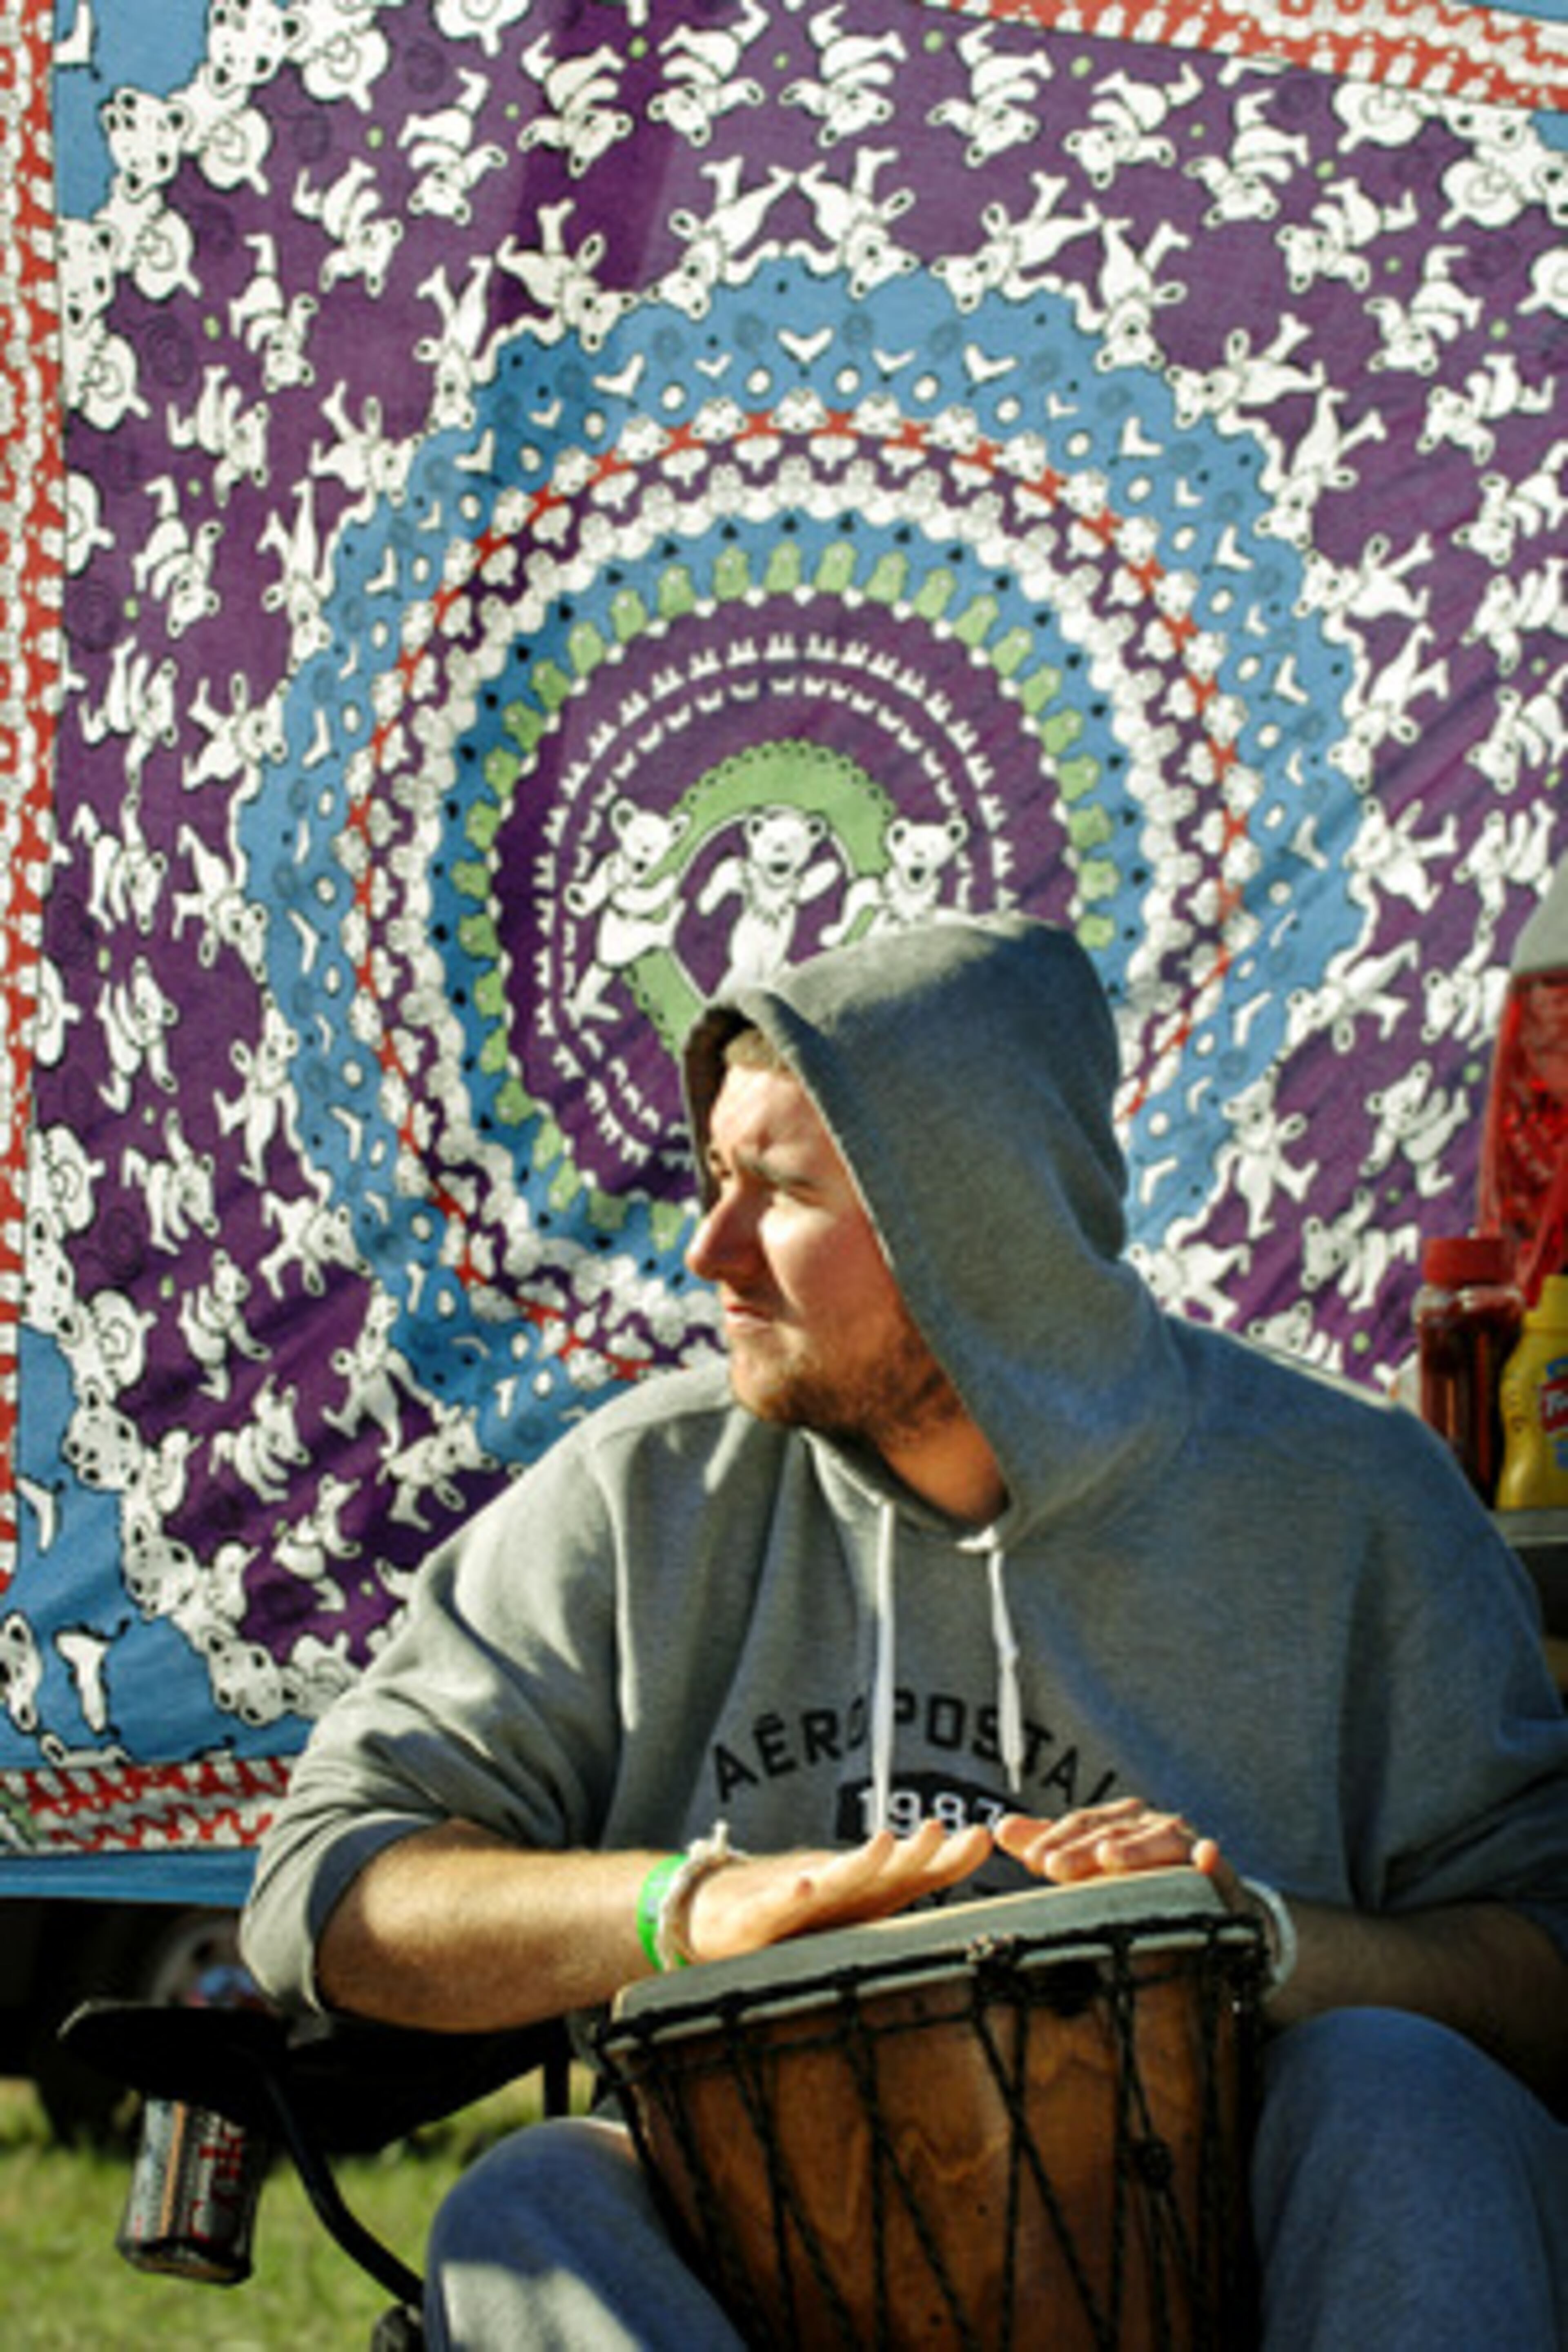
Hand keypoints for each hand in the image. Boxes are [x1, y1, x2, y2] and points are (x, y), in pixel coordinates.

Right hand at [685, 1820, 993, 1963]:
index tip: (979, 1837)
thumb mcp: (872, 1891)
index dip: (945, 1859)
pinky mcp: (756, 1919)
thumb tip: (985, 1838)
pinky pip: (774, 1908)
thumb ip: (927, 1870)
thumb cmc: (810, 1904)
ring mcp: (796, 1901)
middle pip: (879, 1871)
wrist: (721, 1910)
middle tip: (936, 1832)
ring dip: (859, 1864)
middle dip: (909, 1854)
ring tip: (884, 1845)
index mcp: (864, 1890)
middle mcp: (835, 1888)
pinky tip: (802, 1887)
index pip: (913, 1873)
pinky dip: (789, 1897)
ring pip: (832, 1882)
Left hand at [995, 1797, 1245, 1907]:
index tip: (1031, 1859)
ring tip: (1111, 1858)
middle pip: (1113, 1834)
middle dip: (1082, 1850)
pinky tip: (1205, 1856)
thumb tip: (998, 1828)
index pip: (1081, 1825)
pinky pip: (1213, 1862)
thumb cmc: (1133, 1876)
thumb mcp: (1088, 1862)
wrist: (1199, 1897)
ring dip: (1136, 1849)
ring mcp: (1183, 1844)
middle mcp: (1149, 1825)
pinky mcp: (1214, 1869)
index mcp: (1118, 1821)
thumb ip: (1049, 1845)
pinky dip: (1209, 1857)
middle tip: (1053, 1867)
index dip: (1055, 1839)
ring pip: (1158, 1842)